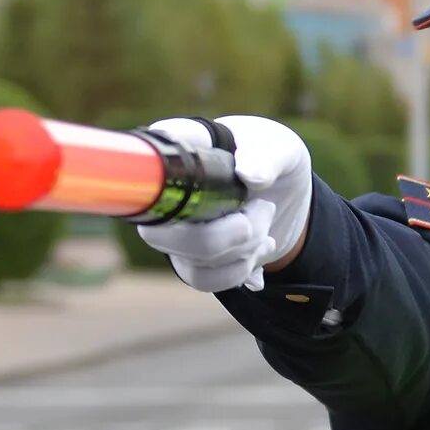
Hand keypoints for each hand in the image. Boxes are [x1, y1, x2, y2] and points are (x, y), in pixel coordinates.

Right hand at [134, 115, 312, 293]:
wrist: (283, 192)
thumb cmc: (272, 157)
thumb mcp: (280, 148)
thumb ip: (267, 157)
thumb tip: (249, 176)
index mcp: (178, 150)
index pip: (147, 166)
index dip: (160, 183)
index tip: (202, 189)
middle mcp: (164, 194)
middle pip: (164, 236)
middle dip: (231, 234)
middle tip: (264, 209)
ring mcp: (172, 230)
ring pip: (191, 263)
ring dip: (242, 253)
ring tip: (265, 230)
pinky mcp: (188, 258)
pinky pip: (203, 280)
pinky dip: (240, 271)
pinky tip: (260, 249)